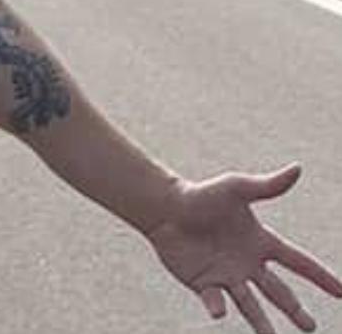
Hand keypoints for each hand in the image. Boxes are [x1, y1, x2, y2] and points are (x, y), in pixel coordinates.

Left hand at [146, 163, 341, 332]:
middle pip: (279, 292)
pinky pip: (215, 302)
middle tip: (310, 327)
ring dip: (263, 325)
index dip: (321, 276)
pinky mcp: (204, 284)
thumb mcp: (236, 188)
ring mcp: (227, 276)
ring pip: (251, 307)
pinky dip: (218, 308)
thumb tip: (297, 168)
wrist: (164, 206)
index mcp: (260, 242)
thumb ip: (267, 185)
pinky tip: (220, 311)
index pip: (298, 261)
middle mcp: (248, 263)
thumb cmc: (201, 194)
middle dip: (296, 310)